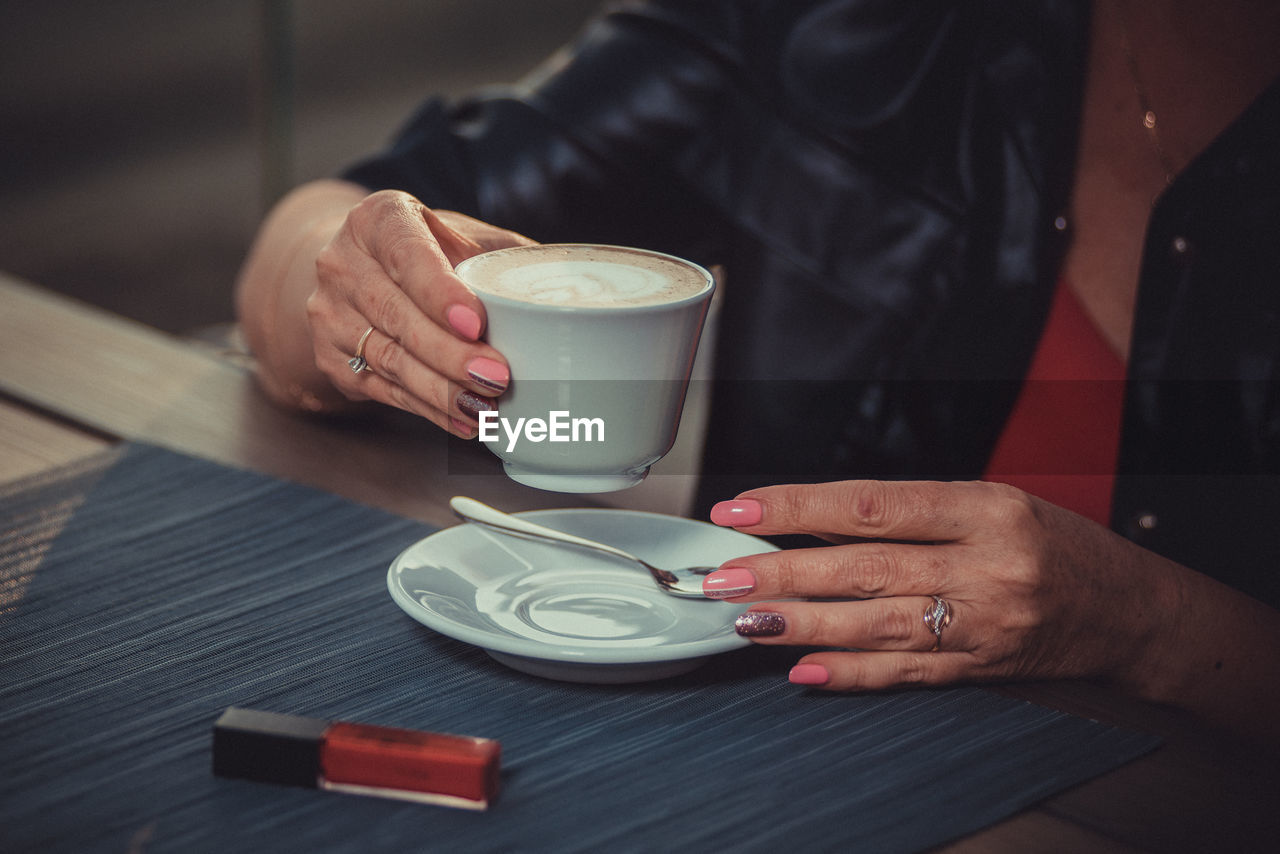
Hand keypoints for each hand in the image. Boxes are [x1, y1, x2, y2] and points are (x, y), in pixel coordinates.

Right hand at [306, 189, 534, 434]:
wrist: (361, 271)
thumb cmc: (427, 251)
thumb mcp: (462, 235)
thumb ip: (503, 255)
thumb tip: (566, 284)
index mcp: (378, 219)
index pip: (408, 254)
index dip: (440, 291)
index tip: (476, 322)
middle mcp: (343, 263)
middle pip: (397, 315)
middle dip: (450, 353)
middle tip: (497, 376)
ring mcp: (330, 314)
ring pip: (390, 359)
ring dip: (442, 390)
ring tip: (486, 407)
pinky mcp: (331, 359)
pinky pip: (385, 390)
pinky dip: (428, 410)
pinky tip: (462, 419)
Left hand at [703, 480, 1182, 692]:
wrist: (1130, 610)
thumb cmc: (1054, 545)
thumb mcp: (990, 504)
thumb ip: (910, 514)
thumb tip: (813, 524)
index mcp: (984, 508)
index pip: (871, 505)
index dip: (798, 508)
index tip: (741, 509)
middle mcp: (985, 565)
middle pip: (864, 568)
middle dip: (783, 572)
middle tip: (724, 577)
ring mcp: (985, 623)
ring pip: (876, 624)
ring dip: (802, 623)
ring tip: (747, 621)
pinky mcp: (983, 668)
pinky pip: (906, 672)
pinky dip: (851, 672)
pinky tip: (804, 669)